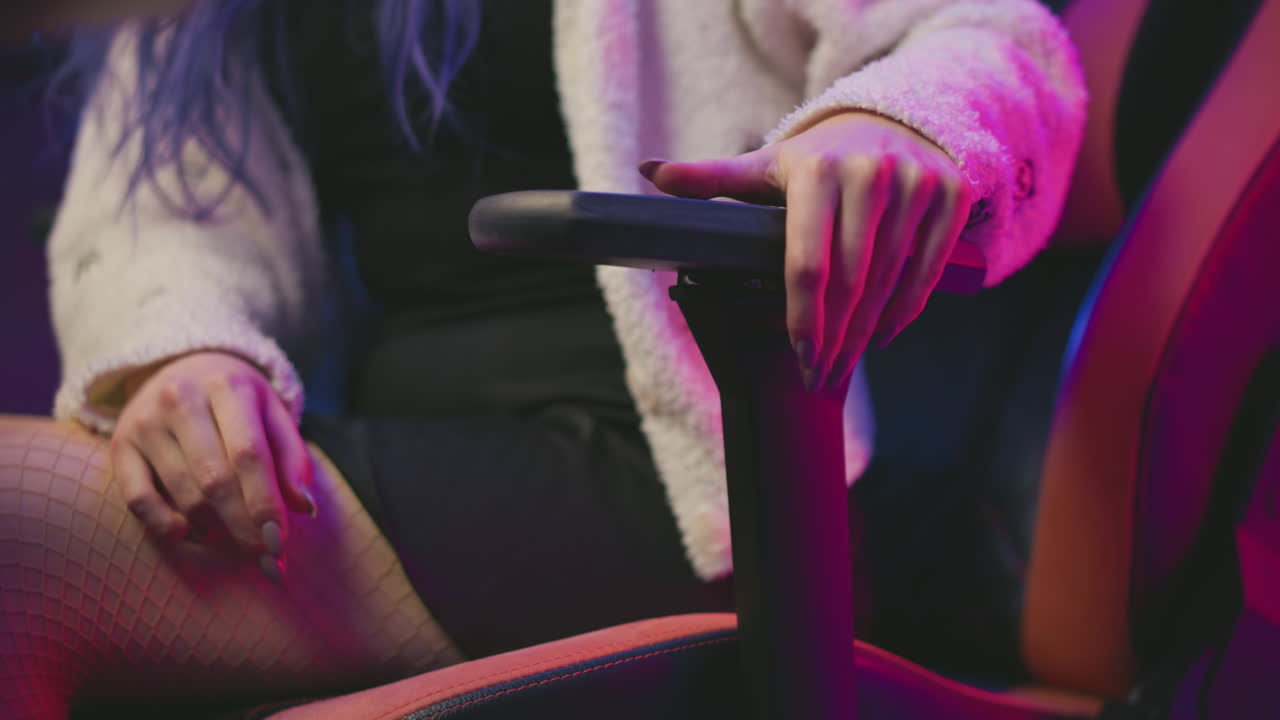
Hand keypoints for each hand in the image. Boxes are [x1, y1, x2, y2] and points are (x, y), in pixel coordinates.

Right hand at [110, 351, 314, 580]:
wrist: (182, 365)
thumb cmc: (238, 400)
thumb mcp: (273, 414)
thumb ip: (291, 459)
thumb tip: (304, 509)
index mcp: (227, 386)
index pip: (249, 454)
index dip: (265, 503)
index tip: (280, 543)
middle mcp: (181, 399)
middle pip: (215, 479)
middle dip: (243, 526)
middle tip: (265, 558)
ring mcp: (145, 421)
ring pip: (183, 493)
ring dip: (214, 528)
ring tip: (239, 541)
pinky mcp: (120, 443)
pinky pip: (138, 499)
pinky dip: (165, 524)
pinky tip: (191, 531)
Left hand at [641, 111, 972, 390]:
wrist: (890, 121)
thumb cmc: (815, 160)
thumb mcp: (764, 166)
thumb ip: (710, 178)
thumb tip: (649, 173)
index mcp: (817, 170)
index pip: (807, 262)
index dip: (802, 317)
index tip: (799, 357)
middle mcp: (871, 173)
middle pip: (850, 281)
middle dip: (833, 337)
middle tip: (818, 377)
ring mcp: (917, 183)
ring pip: (890, 281)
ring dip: (866, 333)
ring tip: (842, 367)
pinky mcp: (950, 195)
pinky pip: (926, 270)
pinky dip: (904, 311)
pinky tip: (880, 338)